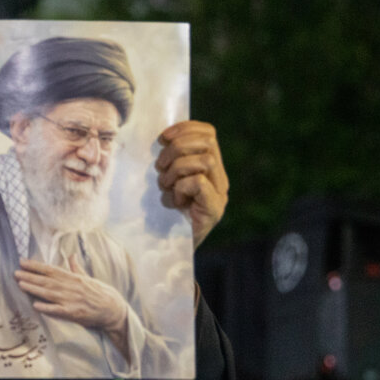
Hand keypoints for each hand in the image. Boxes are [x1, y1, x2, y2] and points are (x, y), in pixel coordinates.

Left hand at [15, 256, 131, 359]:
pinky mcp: (74, 313)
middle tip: (15, 273)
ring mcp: (72, 300)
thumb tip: (71, 255)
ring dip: (34, 289)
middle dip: (30, 276)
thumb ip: (76, 268)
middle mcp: (71, 287)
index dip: (35, 266)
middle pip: (47, 280)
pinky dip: (47, 307)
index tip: (22, 262)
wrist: (113, 308)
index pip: (51, 269)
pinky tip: (36, 305)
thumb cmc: (100, 292)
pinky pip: (58, 310)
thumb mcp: (88, 277)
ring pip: (49, 293)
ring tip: (21, 285)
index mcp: (73, 277)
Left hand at [155, 121, 228, 248]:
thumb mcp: (167, 181)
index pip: (208, 133)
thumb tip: (162, 138)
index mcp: (211, 167)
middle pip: (207, 143)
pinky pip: (198, 183)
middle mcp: (220, 178)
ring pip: (205, 160)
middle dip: (177, 149)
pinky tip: (174, 201)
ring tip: (165, 185)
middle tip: (159, 167)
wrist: (173, 250)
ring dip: (176, 169)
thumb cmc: (167, 213)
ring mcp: (220, 194)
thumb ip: (171, 161)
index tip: (163, 137)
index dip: (186, 128)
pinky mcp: (215, 209)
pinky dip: (180, 187)